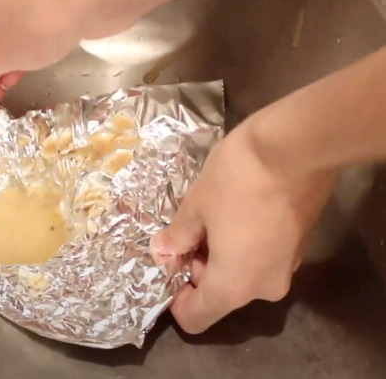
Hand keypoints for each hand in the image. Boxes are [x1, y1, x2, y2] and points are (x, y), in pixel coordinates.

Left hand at [150, 118, 337, 333]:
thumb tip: (163, 251)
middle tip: (184, 232)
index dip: (175, 298)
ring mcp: (288, 267)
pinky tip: (233, 212)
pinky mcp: (301, 246)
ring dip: (219, 254)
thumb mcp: (195, 207)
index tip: (167, 264)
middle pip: (219, 295)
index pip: (196, 317)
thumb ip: (177, 237)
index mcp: (234, 287)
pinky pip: (261, 259)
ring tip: (207, 216)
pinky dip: (243, 245)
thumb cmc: (238, 180)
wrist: (298, 146)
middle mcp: (265, 288)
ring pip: (241, 275)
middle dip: (196, 268)